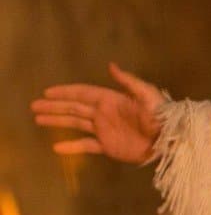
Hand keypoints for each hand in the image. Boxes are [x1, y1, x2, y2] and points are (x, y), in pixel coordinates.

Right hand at [30, 62, 163, 163]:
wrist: (172, 140)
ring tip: (38, 120)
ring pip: (76, 124)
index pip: (83, 93)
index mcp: (111, 100)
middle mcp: (104, 114)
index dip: (65, 92)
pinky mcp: (109, 147)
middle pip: (74, 108)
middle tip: (34, 106)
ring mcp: (105, 130)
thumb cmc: (162, 116)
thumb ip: (128, 81)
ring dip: (58, 122)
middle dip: (54, 107)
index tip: (47, 92)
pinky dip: (72, 147)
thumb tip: (111, 65)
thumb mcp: (147, 95)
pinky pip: (86, 146)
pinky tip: (57, 149)